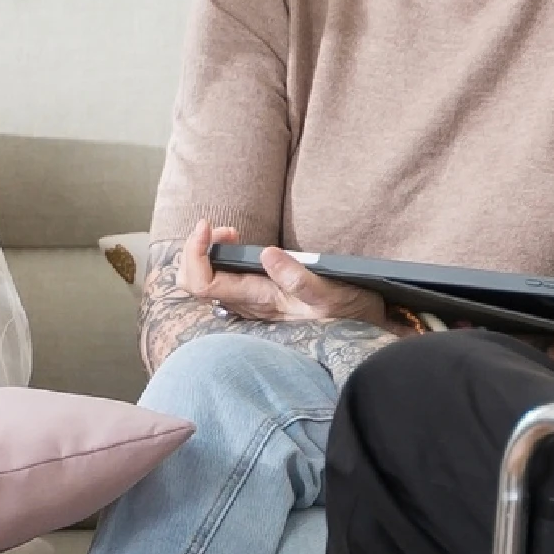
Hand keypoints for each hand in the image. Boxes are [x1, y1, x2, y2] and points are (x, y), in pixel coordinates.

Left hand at [174, 219, 391, 327]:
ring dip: (206, 252)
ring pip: (204, 281)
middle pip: (193, 283)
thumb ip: (297, 278)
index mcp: (257, 300)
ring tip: (231, 233)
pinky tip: (237, 244)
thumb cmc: (346, 310)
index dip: (194, 253)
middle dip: (195, 250)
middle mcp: (246, 303)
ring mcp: (249, 301)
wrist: (361, 328)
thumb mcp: (328, 293)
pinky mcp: (257, 296)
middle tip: (221, 229)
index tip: (208, 225)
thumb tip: (265, 253)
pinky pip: (220, 279)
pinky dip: (217, 257)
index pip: (203, 283)